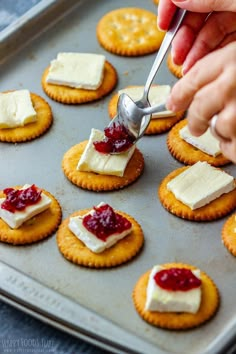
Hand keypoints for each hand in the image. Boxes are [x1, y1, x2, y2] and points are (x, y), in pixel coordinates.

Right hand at [158, 0, 235, 72]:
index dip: (170, 6)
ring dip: (194, 52)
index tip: (163, 24)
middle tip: (176, 55)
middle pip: (197, 15)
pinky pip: (223, 43)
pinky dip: (210, 56)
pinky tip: (201, 67)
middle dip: (183, 38)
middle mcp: (229, 0)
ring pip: (209, 32)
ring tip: (187, 67)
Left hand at [166, 42, 235, 162]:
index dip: (179, 93)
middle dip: (195, 120)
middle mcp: (234, 82)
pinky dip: (232, 147)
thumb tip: (195, 89)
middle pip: (200, 106)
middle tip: (195, 127)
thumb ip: (225, 70)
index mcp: (234, 58)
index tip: (172, 103)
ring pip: (217, 127)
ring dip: (222, 131)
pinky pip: (230, 148)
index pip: (195, 76)